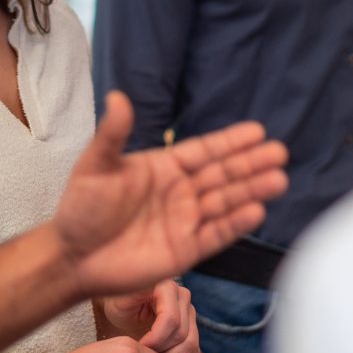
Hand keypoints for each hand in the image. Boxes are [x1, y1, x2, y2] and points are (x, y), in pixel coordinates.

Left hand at [51, 91, 287, 298]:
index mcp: (162, 168)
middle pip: (222, 174)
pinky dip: (236, 224)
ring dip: (251, 190)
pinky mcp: (184, 250)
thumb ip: (113, 134)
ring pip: (225, 202)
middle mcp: (179, 191)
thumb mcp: (95, 165)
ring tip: (278, 178)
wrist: (72, 256)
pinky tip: (256, 211)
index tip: (257, 131)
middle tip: (280, 152)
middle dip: (250, 163)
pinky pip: (216, 234)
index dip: (230, 142)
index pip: (204, 151)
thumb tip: (117, 95)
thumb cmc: (81, 207)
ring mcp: (184, 221)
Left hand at [102, 281, 198, 352]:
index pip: (171, 319)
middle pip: (181, 333)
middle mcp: (182, 296)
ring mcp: (189, 311)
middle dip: (161, 350)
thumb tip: (147, 287)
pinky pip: (194, 350)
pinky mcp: (192, 326)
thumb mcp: (122, 299)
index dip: (155, 339)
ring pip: (190, 344)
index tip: (139, 347)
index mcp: (167, 286)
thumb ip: (135, 291)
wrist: (125, 310)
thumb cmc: (120, 304)